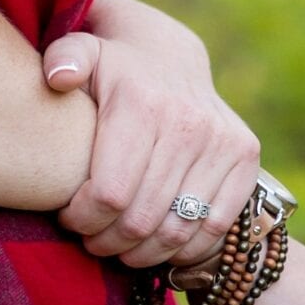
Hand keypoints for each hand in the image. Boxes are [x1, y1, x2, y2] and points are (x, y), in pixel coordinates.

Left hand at [41, 0, 260, 268]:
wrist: (170, 53)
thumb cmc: (112, 67)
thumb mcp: (80, 51)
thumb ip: (62, 60)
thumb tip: (59, 77)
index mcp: (142, 103)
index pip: (109, 192)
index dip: (84, 218)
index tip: (68, 218)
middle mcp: (188, 123)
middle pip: (142, 218)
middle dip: (108, 240)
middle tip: (90, 239)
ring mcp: (222, 141)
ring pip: (178, 230)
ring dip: (143, 253)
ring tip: (119, 247)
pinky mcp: (245, 156)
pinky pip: (215, 226)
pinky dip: (184, 249)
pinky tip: (157, 245)